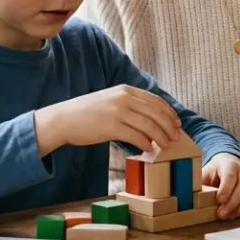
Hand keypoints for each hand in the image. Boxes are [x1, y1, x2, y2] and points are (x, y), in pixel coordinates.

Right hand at [34, 85, 180, 156]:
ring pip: (149, 125)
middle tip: (176, 138)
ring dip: (161, 137)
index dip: (169, 113)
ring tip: (165, 146)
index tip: (177, 123)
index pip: (155, 100)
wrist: (63, 119)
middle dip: (169, 127)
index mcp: (125, 90)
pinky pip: (136, 136)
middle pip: (156, 113)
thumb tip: (150, 120)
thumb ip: (129, 104)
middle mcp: (124, 98)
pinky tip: (148, 149)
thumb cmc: (87, 113)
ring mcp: (118, 112)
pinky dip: (146, 144)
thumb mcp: (110, 100)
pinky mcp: (111, 127)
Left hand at [202, 153, 239, 218]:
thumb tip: (190, 196)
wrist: (228, 166)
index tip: (219, 200)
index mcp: (229, 164)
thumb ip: (199, 183)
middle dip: (232, 203)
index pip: (230, 175)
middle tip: (221, 214)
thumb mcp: (204, 174)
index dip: (226, 188)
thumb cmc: (214, 173)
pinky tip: (235, 215)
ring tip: (228, 216)